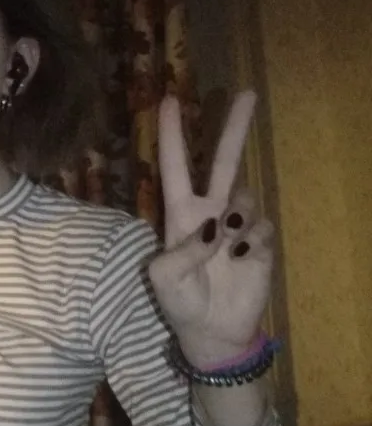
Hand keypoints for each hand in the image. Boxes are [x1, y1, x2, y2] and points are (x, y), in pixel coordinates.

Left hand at [148, 92, 274, 367]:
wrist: (212, 332)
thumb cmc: (180, 303)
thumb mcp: (162, 280)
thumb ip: (180, 252)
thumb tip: (213, 228)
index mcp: (180, 215)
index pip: (176, 168)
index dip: (172, 136)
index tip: (168, 100)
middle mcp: (210, 213)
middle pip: (224, 163)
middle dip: (234, 129)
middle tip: (247, 94)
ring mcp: (237, 227)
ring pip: (247, 196)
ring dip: (239, 213)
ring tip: (229, 241)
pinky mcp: (260, 244)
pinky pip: (262, 227)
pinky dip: (254, 239)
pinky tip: (243, 257)